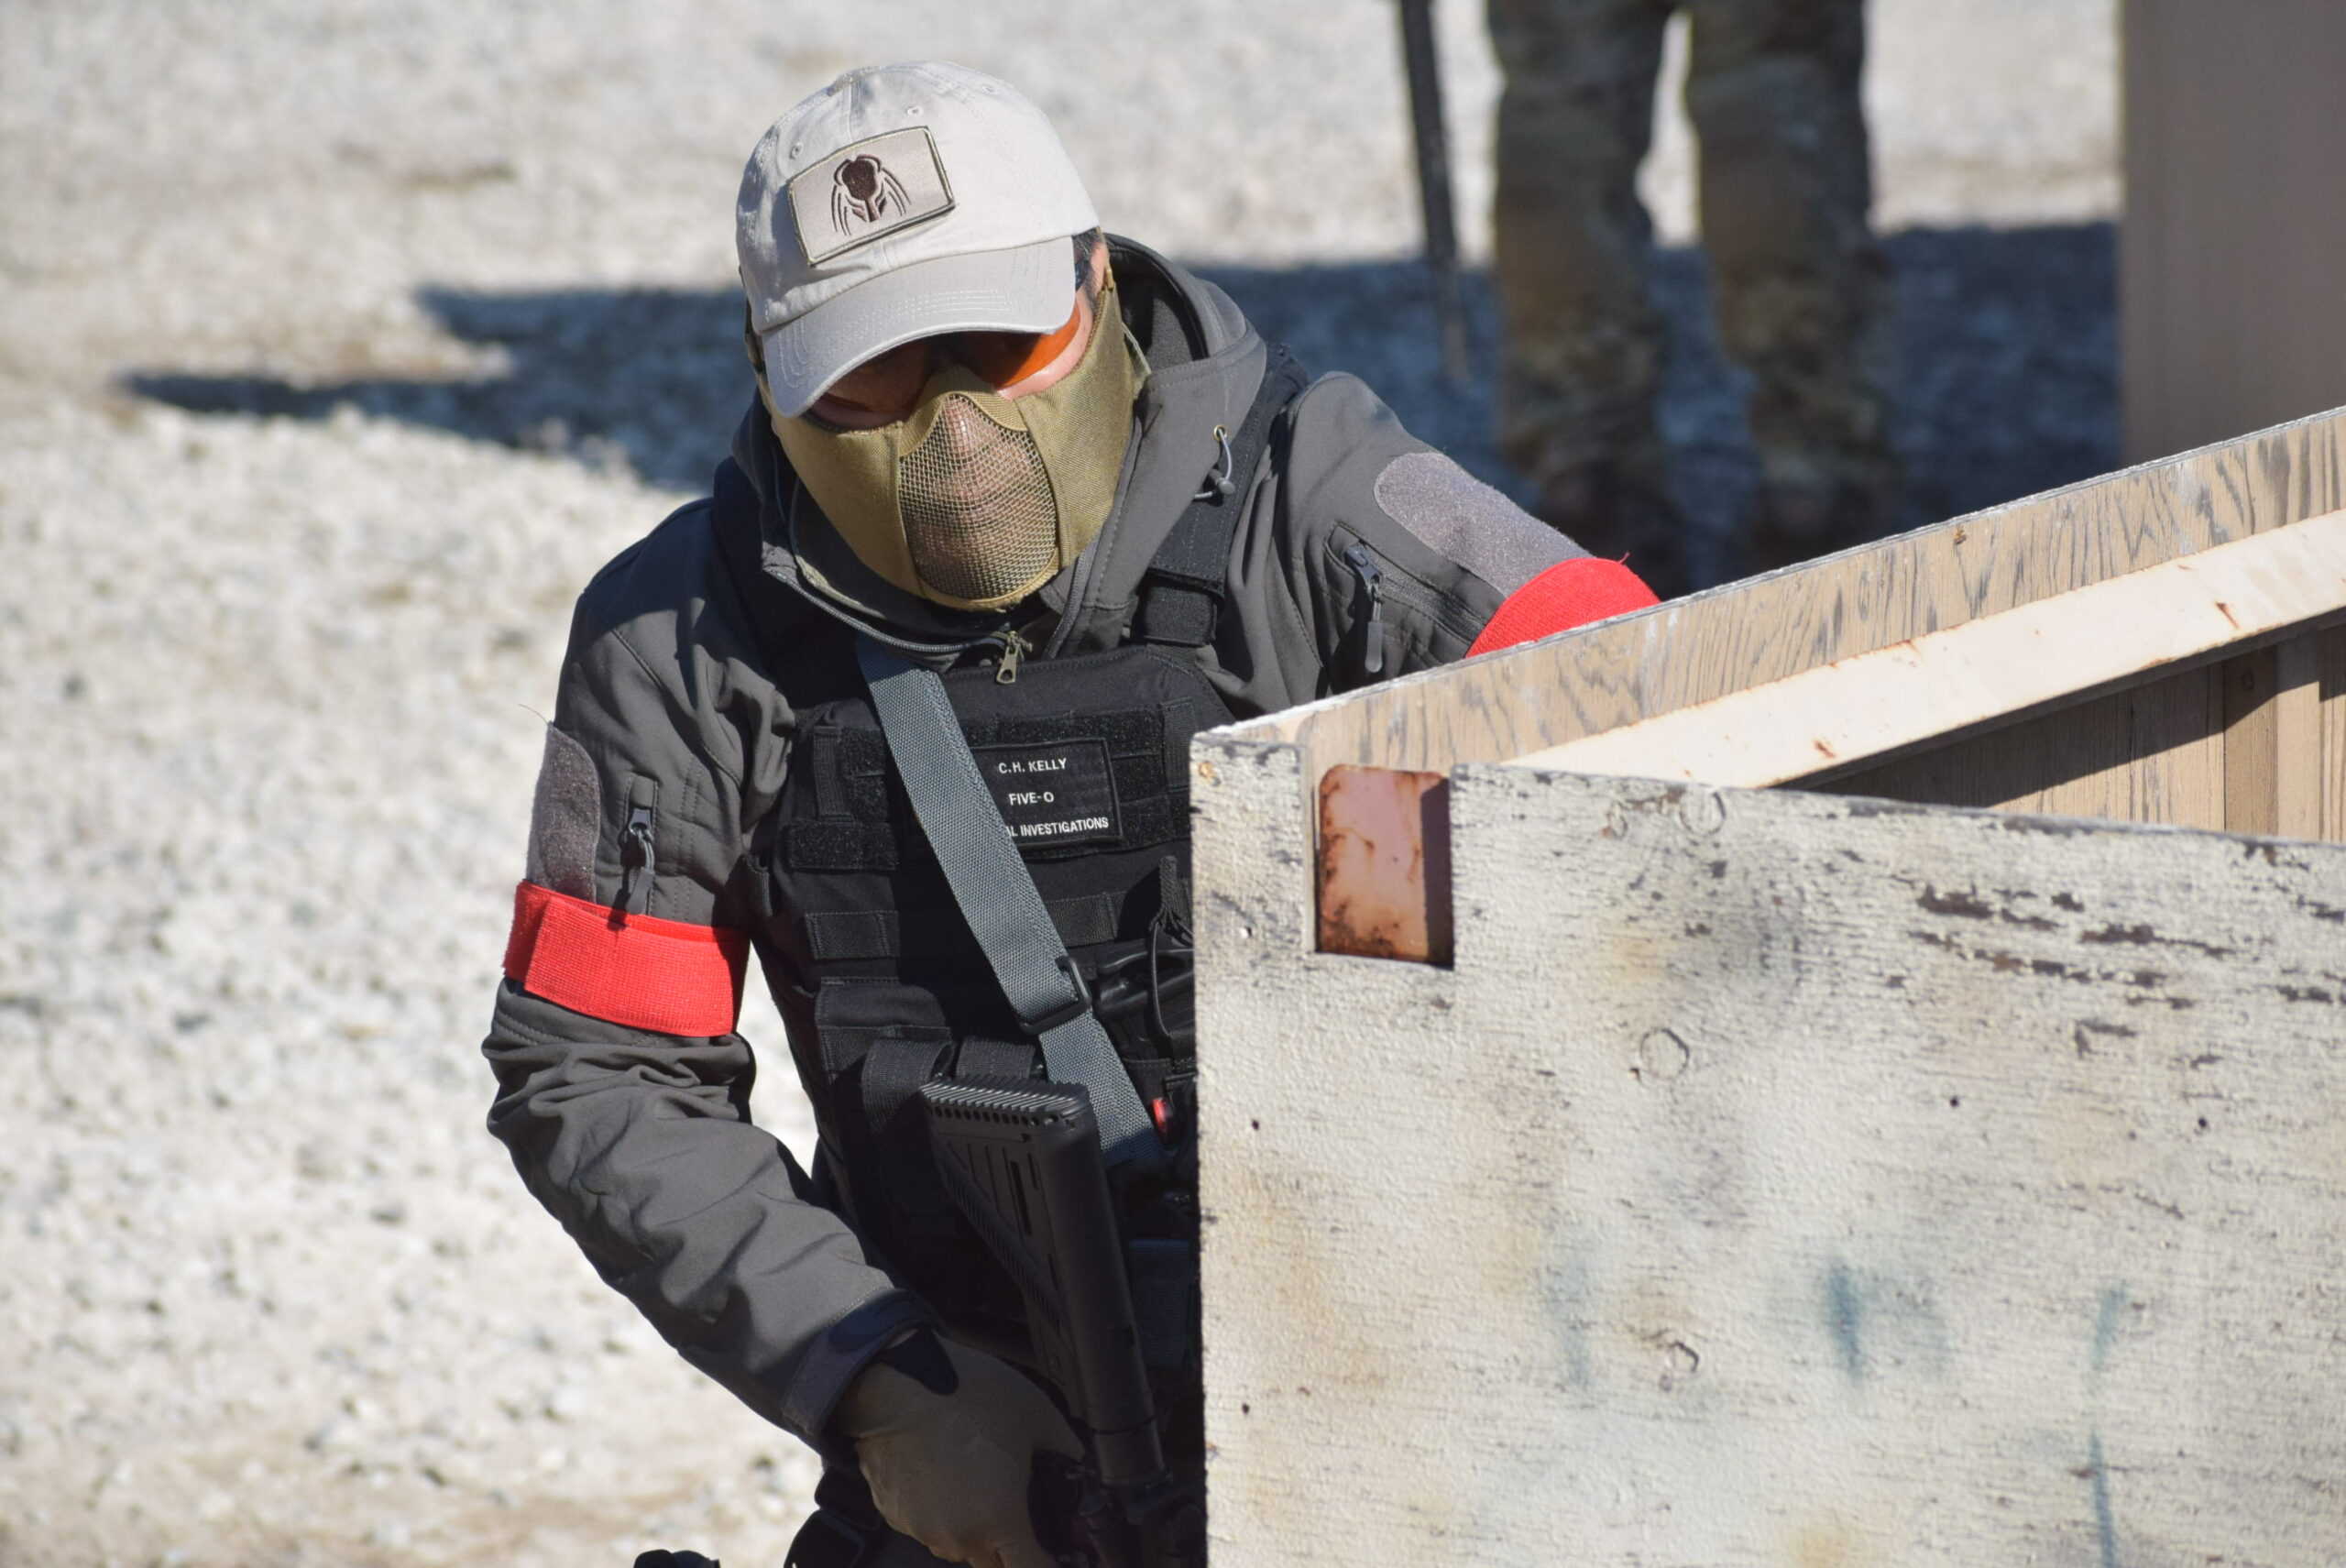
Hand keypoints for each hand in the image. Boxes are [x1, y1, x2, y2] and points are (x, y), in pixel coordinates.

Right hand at [835, 1334, 1083, 1567]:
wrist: (899, 1379)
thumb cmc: (967, 1394)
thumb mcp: (1038, 1413)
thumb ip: (1064, 1446)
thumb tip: (1075, 1457)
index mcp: (1000, 1521)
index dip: (1048, 1564)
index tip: (1054, 1554)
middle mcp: (959, 1537)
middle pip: (994, 1562)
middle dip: (1009, 1544)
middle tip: (1013, 1503)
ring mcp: (922, 1529)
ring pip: (958, 1542)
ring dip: (971, 1523)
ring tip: (974, 1475)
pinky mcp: (895, 1515)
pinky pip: (927, 1524)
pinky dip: (939, 1508)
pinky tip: (944, 1470)